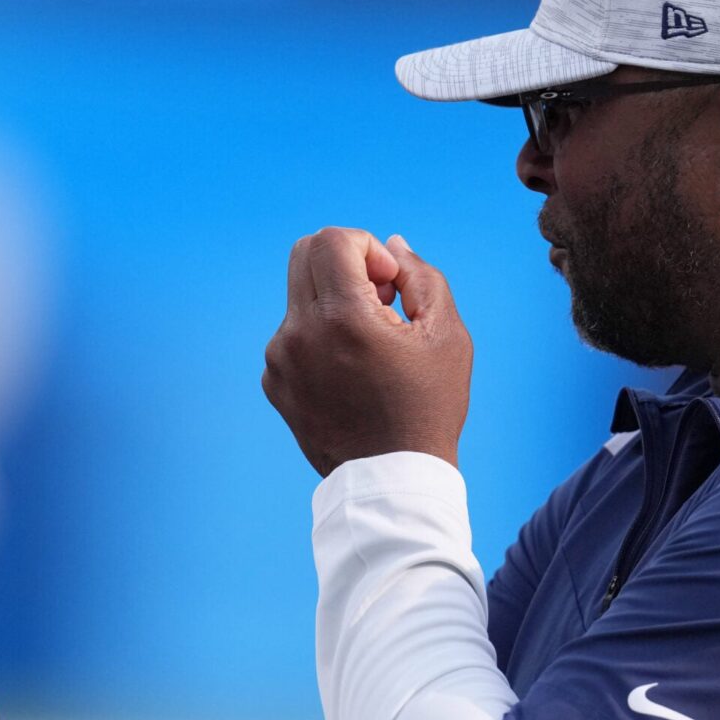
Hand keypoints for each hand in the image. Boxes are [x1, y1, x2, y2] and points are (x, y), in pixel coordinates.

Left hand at [262, 227, 472, 477]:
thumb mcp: (445, 335)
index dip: (366, 247)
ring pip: (300, 296)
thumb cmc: (427, 407)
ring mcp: (279, 360)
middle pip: (304, 254)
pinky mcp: (273, 382)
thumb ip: (420, 275)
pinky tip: (350, 371)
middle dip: (346, 262)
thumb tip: (390, 244)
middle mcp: (299, 334)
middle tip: (379, 299)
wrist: (392, 480)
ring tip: (370, 344)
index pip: (332, 240)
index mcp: (342, 318)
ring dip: (334, 302)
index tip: (389, 283)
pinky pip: (291, 334)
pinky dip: (319, 336)